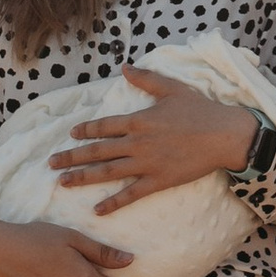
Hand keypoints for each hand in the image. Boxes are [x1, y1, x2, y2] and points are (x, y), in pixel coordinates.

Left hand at [50, 66, 256, 212]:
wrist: (224, 135)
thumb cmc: (200, 110)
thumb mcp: (172, 88)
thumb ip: (146, 78)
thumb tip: (124, 66)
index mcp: (138, 120)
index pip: (104, 126)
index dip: (85, 130)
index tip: (71, 134)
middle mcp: (137, 143)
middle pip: (97, 151)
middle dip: (72, 157)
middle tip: (51, 163)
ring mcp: (146, 163)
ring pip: (107, 172)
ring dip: (83, 177)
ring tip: (63, 182)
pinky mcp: (158, 181)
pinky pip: (131, 194)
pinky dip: (113, 203)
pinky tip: (97, 209)